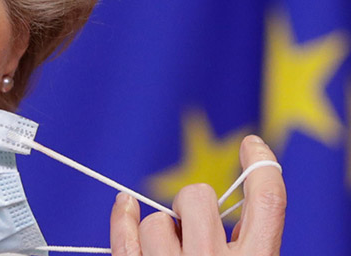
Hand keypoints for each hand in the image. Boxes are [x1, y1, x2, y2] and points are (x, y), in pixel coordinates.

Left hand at [108, 135, 285, 254]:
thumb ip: (242, 246)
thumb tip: (211, 206)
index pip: (268, 202)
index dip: (262, 166)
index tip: (251, 144)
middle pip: (197, 198)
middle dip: (189, 202)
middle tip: (189, 225)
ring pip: (155, 222)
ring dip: (158, 230)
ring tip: (170, 254)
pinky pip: (123, 238)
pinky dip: (122, 218)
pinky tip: (126, 206)